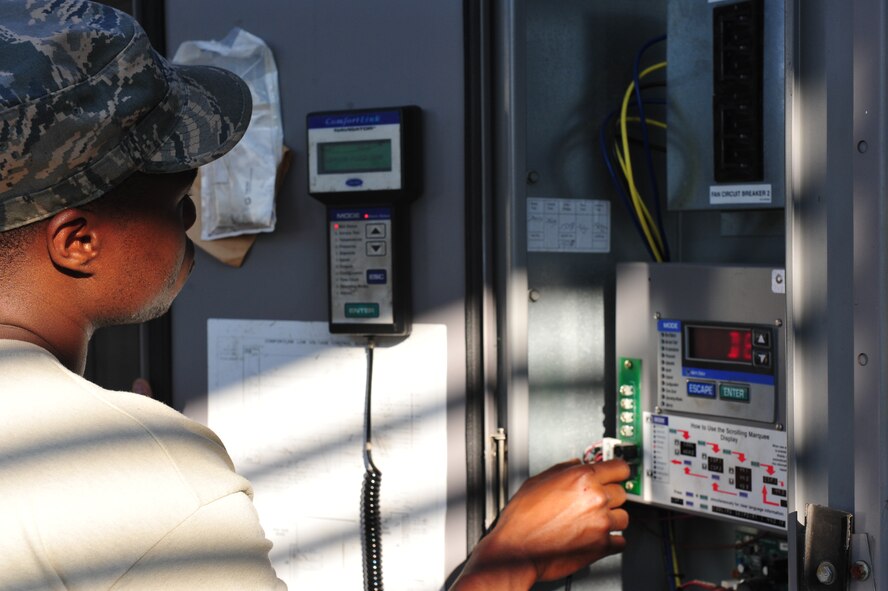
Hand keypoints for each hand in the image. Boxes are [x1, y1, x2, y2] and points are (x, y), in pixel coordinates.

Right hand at [451, 458, 629, 589]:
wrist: (517, 549)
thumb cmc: (522, 518)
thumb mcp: (537, 481)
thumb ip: (562, 469)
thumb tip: (575, 465)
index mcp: (582, 477)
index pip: (620, 468)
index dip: (617, 471)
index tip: (616, 475)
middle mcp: (595, 498)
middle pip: (622, 492)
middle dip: (610, 496)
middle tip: (594, 502)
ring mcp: (601, 523)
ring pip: (623, 517)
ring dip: (612, 519)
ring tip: (594, 521)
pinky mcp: (602, 546)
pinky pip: (621, 541)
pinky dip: (612, 541)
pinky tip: (598, 537)